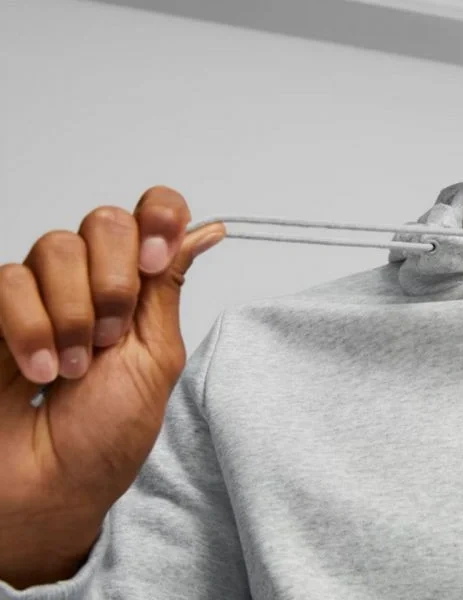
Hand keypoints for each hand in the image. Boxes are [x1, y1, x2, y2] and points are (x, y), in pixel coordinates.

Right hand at [0, 186, 224, 586]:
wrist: (50, 488)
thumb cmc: (107, 434)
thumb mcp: (155, 357)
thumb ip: (168, 287)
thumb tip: (207, 231)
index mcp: (139, 284)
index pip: (152, 211)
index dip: (159, 216)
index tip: (157, 258)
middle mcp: (91, 276)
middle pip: (106, 221)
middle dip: (115, 280)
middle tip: (112, 336)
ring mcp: (41, 290)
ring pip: (57, 247)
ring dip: (74, 314)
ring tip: (74, 367)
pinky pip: (10, 281)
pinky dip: (31, 328)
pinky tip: (40, 370)